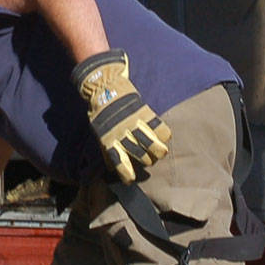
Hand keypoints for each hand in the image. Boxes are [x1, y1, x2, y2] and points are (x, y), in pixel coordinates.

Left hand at [72, 49, 170, 183]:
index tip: (130, 179)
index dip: (127, 174)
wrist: (104, 85)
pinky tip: (164, 136)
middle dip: (147, 162)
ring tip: (160, 153)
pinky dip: (165, 135)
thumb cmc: (100, 111)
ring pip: (154, 146)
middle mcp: (123, 134)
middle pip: (142, 157)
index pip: (120, 163)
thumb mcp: (99, 131)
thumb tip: (111, 167)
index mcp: (109, 140)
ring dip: (159, 152)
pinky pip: (161, 129)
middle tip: (149, 160)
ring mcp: (135, 124)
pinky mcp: (145, 112)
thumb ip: (107, 148)